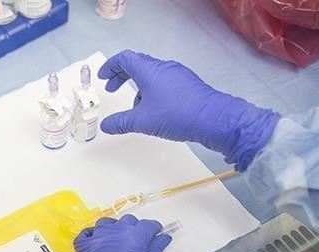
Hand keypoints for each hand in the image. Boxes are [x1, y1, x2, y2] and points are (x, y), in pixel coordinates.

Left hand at [74, 215, 171, 251]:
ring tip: (119, 238)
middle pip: (126, 222)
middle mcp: (114, 234)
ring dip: (114, 228)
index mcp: (134, 236)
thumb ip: (156, 249)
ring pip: (105, 224)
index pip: (147, 225)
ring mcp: (97, 242)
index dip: (154, 228)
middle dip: (135, 228)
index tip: (156, 232)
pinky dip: (91, 235)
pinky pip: (85, 236)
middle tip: (140, 238)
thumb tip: (162, 239)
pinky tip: (97, 239)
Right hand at [98, 50, 280, 169]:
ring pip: (152, 75)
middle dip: (123, 76)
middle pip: (138, 64)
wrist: (214, 119)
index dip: (111, 67)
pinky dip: (154, 91)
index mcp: (149, 70)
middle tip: (113, 87)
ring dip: (140, 87)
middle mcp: (164, 68)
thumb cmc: (179, 114)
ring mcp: (178, 75)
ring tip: (137, 109)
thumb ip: (121, 122)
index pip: (125, 59)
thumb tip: (107, 125)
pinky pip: (165, 83)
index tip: (104, 77)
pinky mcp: (188, 85)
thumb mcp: (143, 121)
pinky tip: (157, 111)